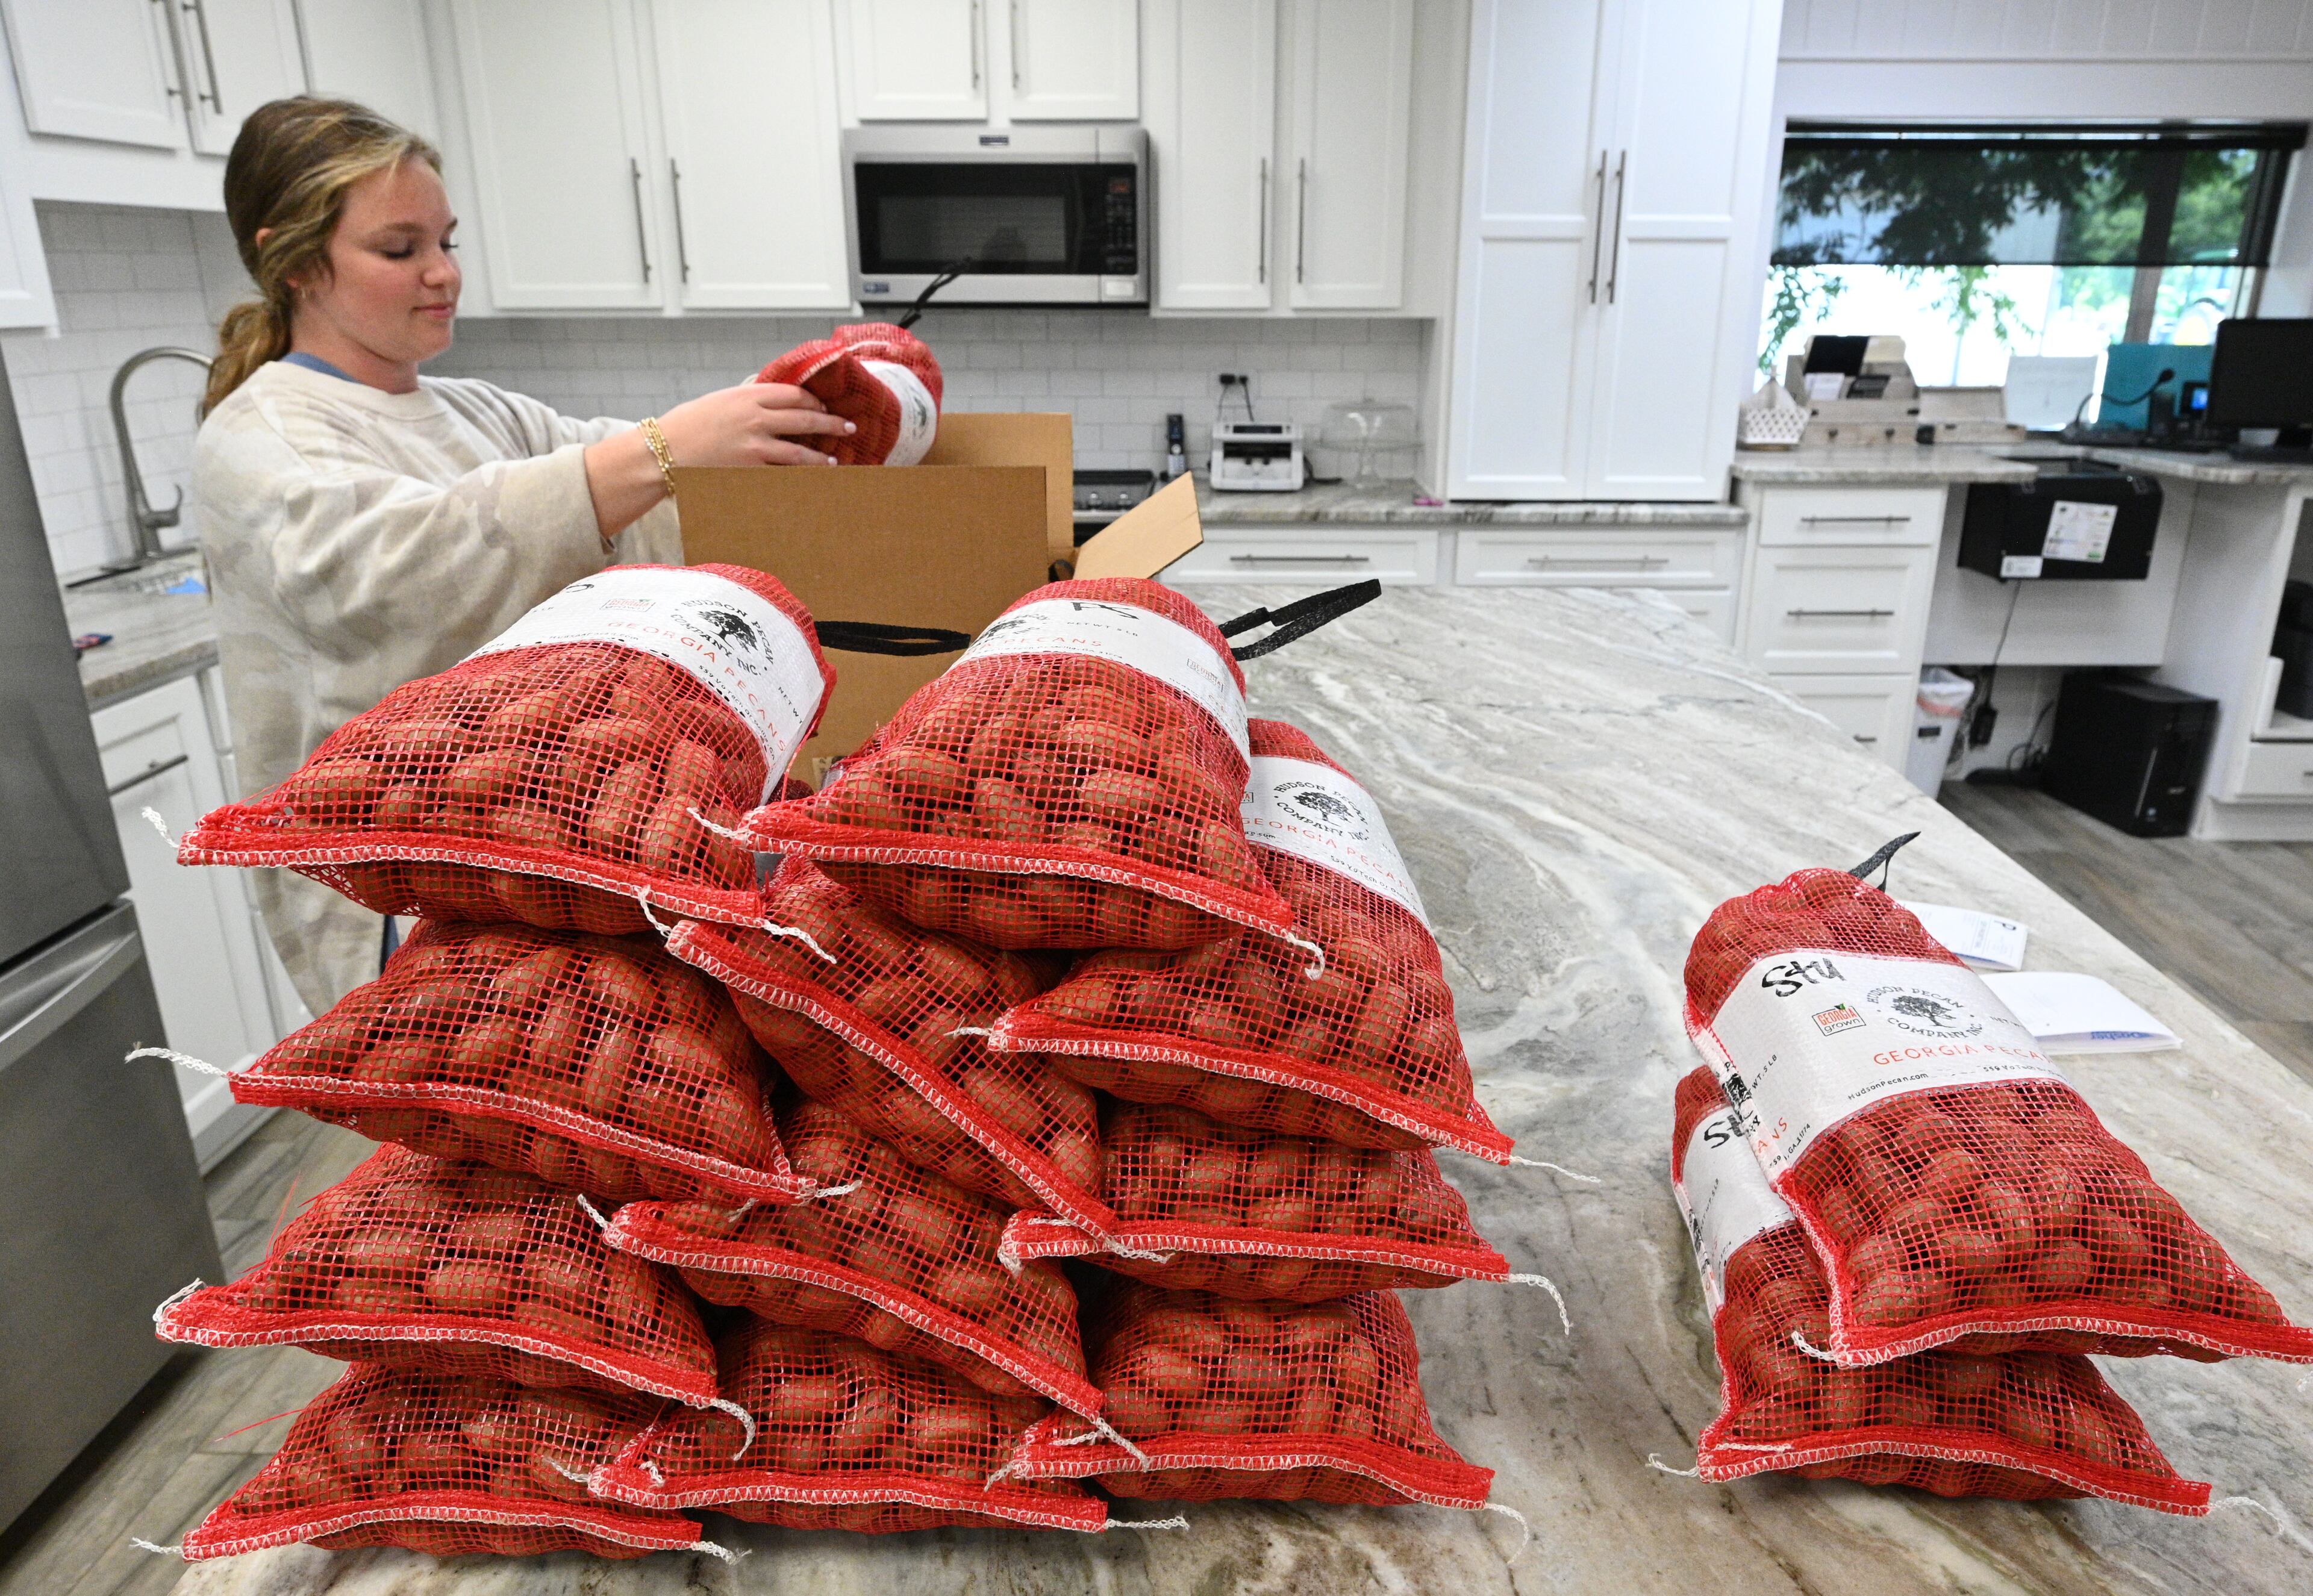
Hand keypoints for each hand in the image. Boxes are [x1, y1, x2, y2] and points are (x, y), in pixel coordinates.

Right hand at [654, 381, 855, 467]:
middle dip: (831, 423)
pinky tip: (812, 481)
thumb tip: (773, 406)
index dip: (814, 401)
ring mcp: (754, 444)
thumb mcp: (718, 402)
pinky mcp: (750, 469)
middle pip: (805, 418)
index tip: (825, 407)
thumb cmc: (686, 426)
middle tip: (849, 427)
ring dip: (821, 457)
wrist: (662, 451)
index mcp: (747, 395)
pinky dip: (801, 478)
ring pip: (800, 450)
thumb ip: (747, 402)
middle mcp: (755, 417)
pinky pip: (784, 474)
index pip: (794, 394)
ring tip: (834, 461)